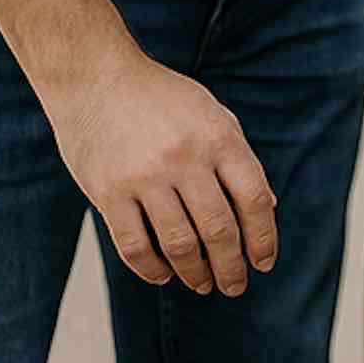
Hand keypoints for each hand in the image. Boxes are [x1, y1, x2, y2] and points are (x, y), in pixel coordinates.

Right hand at [43, 47, 278, 296]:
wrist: (95, 76)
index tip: (264, 262)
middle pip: (219, 229)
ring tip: (203, 285)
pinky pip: (134, 245)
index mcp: (219, 136)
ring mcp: (145, 176)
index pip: (253, 199)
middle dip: (232, 266)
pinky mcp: (108, 192)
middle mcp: (185, 157)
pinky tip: (164, 274)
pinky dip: (152, 269)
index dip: (263, 237)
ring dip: (195, 274)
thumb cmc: (160, 97)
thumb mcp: (212, 114)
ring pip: (179, 244)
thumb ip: (239, 157)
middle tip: (235, 286)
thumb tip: (267, 205)